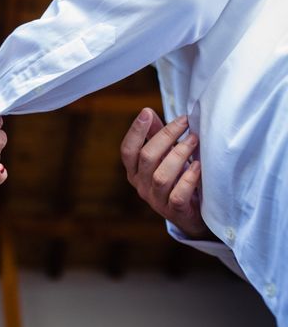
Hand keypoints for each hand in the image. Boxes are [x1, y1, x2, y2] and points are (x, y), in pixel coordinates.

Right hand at [120, 108, 212, 239]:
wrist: (193, 214)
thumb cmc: (177, 178)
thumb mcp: (164, 156)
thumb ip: (155, 136)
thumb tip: (146, 111)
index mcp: (135, 171)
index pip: (127, 150)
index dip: (135, 131)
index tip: (147, 112)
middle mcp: (141, 185)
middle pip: (147, 157)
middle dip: (166, 136)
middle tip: (185, 123)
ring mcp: (157, 200)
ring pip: (161, 176)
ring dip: (179, 154)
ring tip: (194, 140)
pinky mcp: (174, 211)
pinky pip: (178, 195)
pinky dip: (189, 179)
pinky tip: (199, 166)